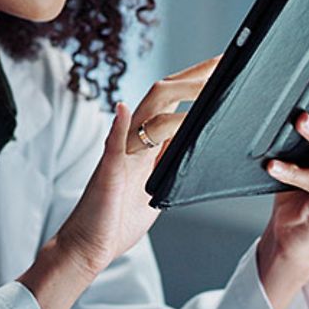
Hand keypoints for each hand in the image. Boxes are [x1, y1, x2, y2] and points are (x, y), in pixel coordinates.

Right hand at [53, 55, 219, 275]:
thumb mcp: (156, 188)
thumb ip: (170, 165)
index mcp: (145, 145)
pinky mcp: (106, 174)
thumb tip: (194, 146)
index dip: (195, 84)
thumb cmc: (117, 220)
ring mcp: (118, 155)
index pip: (172, 104)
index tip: (222, 69)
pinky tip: (125, 109)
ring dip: (173, 95)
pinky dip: (118, 126)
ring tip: (201, 83)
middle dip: (192, 77)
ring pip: (144, 114)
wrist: (87, 246)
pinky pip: (112, 146)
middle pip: (161, 97)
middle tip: (222, 61)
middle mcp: (131, 143)